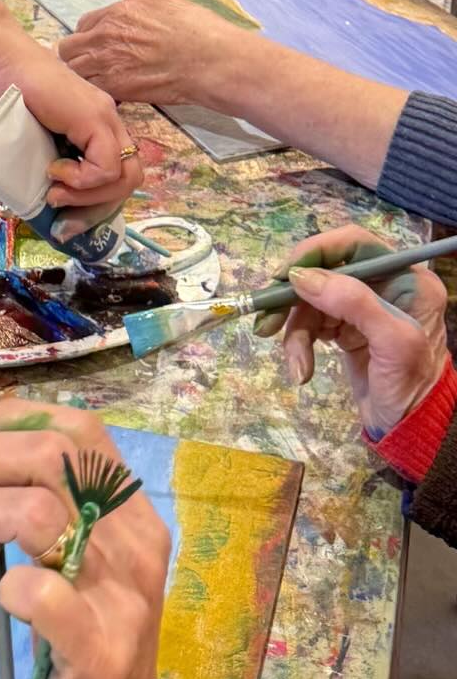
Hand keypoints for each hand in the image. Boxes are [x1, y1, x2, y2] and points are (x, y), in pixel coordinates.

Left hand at [0, 400, 168, 678]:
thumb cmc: (86, 617)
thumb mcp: (83, 542)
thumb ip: (50, 490)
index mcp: (132, 511)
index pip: (79, 428)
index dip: (14, 417)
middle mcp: (135, 545)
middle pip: (50, 454)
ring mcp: (122, 599)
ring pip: (34, 511)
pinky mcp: (100, 653)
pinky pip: (39, 592)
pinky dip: (10, 589)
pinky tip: (11, 600)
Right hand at [15, 57, 143, 225]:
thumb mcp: (22, 142)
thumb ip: (36, 166)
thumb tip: (38, 205)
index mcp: (91, 125)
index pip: (114, 175)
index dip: (92, 205)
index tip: (62, 222)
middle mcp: (105, 121)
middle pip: (128, 180)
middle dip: (97, 210)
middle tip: (63, 221)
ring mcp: (103, 116)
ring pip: (127, 176)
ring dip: (90, 198)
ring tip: (54, 192)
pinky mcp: (94, 116)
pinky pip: (108, 166)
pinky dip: (84, 180)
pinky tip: (55, 170)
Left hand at [57, 0, 230, 104]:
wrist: (211, 61)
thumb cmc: (194, 29)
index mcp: (115, 14)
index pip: (83, 24)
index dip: (88, 34)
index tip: (97, 43)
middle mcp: (105, 38)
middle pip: (68, 49)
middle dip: (76, 54)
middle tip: (92, 62)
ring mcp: (109, 65)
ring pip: (75, 72)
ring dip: (83, 74)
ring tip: (99, 78)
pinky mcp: (117, 89)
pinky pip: (91, 90)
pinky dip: (96, 91)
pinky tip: (111, 90)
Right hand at [255, 225, 450, 438]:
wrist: (410, 434)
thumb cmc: (411, 388)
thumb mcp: (392, 344)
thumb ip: (353, 303)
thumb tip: (301, 277)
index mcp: (406, 278)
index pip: (354, 243)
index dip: (316, 251)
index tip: (285, 275)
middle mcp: (383, 286)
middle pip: (324, 271)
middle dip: (294, 296)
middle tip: (266, 315)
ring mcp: (361, 308)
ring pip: (311, 299)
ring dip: (295, 330)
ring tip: (296, 364)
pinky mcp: (344, 328)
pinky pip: (310, 323)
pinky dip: (299, 343)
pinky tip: (301, 369)